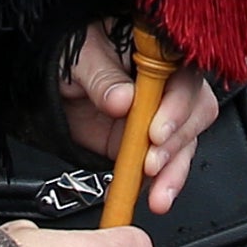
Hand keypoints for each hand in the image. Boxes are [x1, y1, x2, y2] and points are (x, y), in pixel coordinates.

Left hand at [55, 25, 222, 216]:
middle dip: (177, 143)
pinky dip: (161, 184)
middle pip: (196, 111)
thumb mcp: (80, 56)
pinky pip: (166, 164)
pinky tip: (151, 197)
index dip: (178, 105)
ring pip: (186, 142)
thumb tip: (123, 100)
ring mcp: (160, 113)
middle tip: (152, 162)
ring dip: (175, 171)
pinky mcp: (149, 141)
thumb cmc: (69, 51)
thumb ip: (101, 78)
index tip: (157, 131)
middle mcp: (168, 82)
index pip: (185, 75)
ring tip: (158, 194)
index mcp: (158, 50)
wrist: (51, 79)